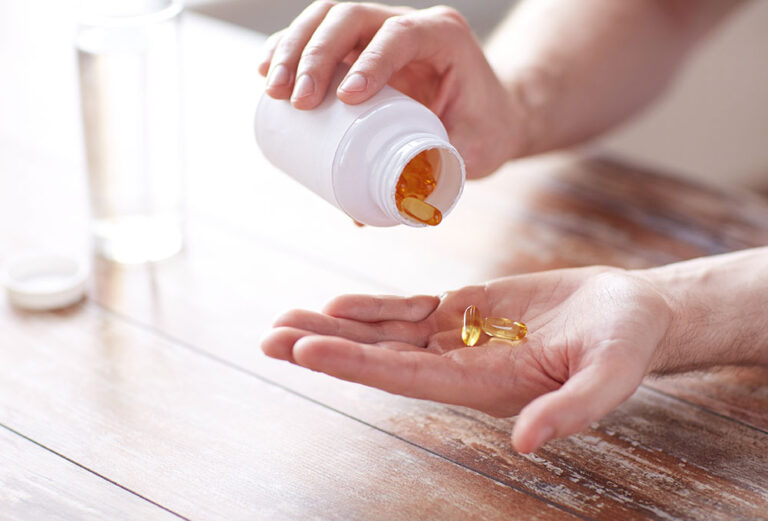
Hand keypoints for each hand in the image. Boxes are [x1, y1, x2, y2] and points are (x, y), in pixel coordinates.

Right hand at [257, 1, 524, 178]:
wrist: (494, 112)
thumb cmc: (487, 131)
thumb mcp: (473, 153)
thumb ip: (426, 183)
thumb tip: (361, 218)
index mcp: (445, 38)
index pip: (401, 35)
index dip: (371, 61)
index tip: (345, 99)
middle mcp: (411, 24)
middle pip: (353, 17)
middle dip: (316, 54)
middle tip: (297, 100)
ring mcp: (383, 29)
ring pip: (329, 17)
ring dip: (293, 47)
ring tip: (274, 90)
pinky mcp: (362, 46)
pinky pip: (320, 33)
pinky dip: (290, 45)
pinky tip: (267, 69)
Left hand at [261, 266, 671, 452]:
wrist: (630, 314)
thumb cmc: (625, 345)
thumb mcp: (610, 375)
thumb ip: (571, 409)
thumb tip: (528, 442)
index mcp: (483, 385)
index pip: (405, 377)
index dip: (355, 363)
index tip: (305, 349)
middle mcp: (459, 366)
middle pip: (378, 358)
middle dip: (324, 347)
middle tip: (268, 338)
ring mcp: (458, 337)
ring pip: (384, 333)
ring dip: (335, 325)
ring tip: (283, 318)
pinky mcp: (466, 309)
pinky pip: (409, 309)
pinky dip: (372, 307)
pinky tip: (338, 302)